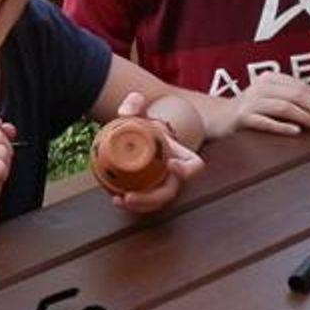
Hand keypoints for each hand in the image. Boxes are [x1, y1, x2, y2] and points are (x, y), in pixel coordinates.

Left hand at [106, 91, 201, 214]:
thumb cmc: (143, 125)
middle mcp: (174, 175)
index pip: (194, 165)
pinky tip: (114, 199)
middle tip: (130, 196)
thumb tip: (124, 112)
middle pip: (171, 191)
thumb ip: (133, 104)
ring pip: (156, 202)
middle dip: (153, 198)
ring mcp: (161, 185)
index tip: (171, 164)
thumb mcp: (139, 111)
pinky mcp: (148, 193)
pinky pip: (143, 203)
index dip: (187, 170)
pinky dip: (130, 205)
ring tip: (120, 200)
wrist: (138, 137)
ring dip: (140, 206)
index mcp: (180, 155)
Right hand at [233, 73, 309, 134]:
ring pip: (284, 107)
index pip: (300, 86)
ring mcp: (250, 102)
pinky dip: (282, 126)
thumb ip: (299, 101)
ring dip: (305, 117)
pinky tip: (295, 131)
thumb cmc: (251, 110)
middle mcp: (260, 87)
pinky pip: (266, 121)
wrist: (219, 117)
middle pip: (295, 94)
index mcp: (270, 79)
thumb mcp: (275, 100)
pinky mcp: (242, 117)